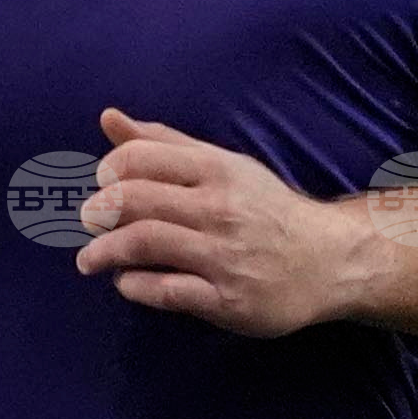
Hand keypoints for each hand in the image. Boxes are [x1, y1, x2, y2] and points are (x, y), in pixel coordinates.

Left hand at [74, 109, 366, 336]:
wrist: (328, 260)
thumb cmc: (265, 209)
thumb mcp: (222, 165)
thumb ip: (164, 144)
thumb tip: (108, 118)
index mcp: (216, 170)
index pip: (141, 158)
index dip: (109, 171)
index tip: (103, 184)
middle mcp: (219, 209)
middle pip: (135, 200)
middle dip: (98, 210)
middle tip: (89, 221)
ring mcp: (223, 256)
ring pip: (145, 243)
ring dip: (104, 252)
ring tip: (90, 259)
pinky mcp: (227, 300)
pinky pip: (166, 291)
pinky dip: (134, 285)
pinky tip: (126, 282)